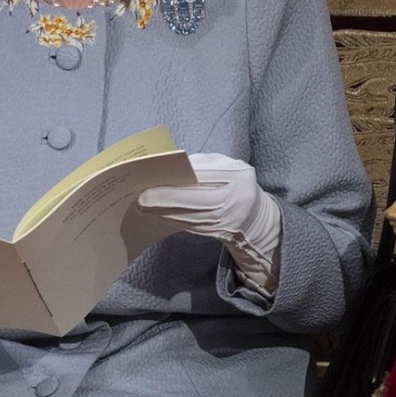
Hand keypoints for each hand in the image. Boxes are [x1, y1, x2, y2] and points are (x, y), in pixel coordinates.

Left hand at [136, 153, 280, 289]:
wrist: (254, 214)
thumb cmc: (234, 181)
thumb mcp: (225, 165)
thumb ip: (201, 164)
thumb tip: (170, 167)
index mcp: (238, 176)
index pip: (203, 177)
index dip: (179, 179)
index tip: (154, 180)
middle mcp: (234, 199)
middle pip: (194, 201)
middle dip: (165, 200)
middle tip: (141, 198)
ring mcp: (226, 219)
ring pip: (189, 217)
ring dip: (163, 211)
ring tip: (143, 205)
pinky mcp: (216, 232)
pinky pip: (189, 226)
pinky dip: (171, 219)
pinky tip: (157, 214)